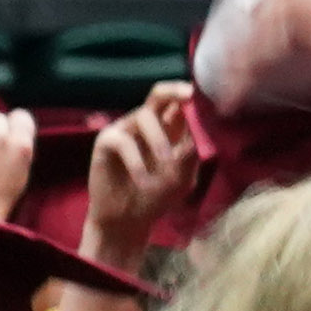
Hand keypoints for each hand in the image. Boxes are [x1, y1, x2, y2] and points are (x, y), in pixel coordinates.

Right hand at [83, 83, 200, 268]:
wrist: (128, 220)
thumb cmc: (157, 196)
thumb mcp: (181, 179)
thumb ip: (188, 157)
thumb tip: (192, 136)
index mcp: (170, 129)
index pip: (181, 103)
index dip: (192, 96)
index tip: (204, 93)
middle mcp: (148, 124)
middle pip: (158, 94)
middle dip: (174, 90)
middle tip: (189, 94)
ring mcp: (126, 130)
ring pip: (144, 115)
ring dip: (159, 139)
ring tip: (167, 163)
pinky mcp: (106, 142)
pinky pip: (123, 140)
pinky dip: (136, 159)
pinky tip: (143, 178)